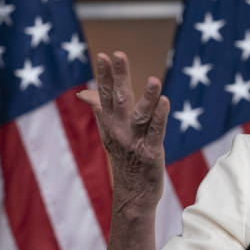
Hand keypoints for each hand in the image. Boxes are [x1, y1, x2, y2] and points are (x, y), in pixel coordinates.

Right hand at [78, 51, 169, 215]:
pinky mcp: (151, 153)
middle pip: (119, 99)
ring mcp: (135, 142)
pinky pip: (156, 132)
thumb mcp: (110, 132)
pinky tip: (165, 102)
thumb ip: (100, 109)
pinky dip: (160, 117)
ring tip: (154, 80)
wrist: (132, 195)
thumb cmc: (125, 159)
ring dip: (147, 97)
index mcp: (110, 123)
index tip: (104, 55)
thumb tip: (83, 93)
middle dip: (118, 77)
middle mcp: (120, 130)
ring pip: (141, 115)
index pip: (104, 95)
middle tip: (119, 55)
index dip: (105, 76)